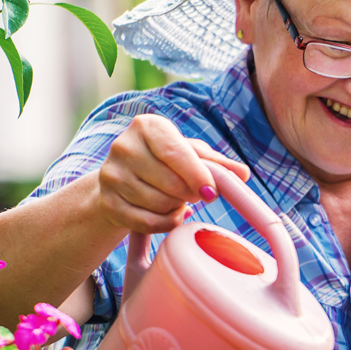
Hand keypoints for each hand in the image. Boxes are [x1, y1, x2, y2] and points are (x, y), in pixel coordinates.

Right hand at [94, 114, 253, 233]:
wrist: (121, 178)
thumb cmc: (163, 161)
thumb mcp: (190, 153)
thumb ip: (217, 163)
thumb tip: (242, 174)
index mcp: (146, 126)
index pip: (175, 153)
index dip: (197, 175)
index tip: (211, 192)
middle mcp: (123, 147)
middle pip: (169, 183)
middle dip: (190, 194)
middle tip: (196, 194)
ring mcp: (111, 176)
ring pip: (159, 204)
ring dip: (176, 207)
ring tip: (176, 199)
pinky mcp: (107, 202)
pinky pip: (146, 223)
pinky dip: (164, 223)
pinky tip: (168, 214)